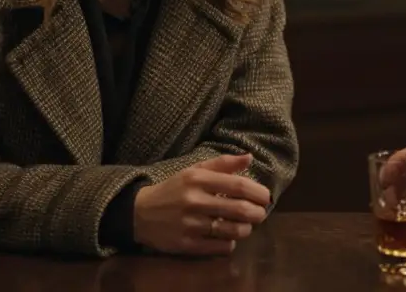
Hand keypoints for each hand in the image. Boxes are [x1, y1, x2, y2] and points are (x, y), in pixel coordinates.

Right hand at [133, 153, 270, 255]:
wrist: (139, 213)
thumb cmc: (173, 190)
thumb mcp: (194, 170)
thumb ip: (222, 164)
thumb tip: (249, 158)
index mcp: (198, 179)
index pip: (238, 185)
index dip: (258, 192)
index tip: (266, 197)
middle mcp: (195, 201)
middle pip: (240, 210)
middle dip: (258, 213)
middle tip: (260, 213)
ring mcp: (191, 224)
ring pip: (233, 230)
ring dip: (246, 229)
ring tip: (245, 225)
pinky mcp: (187, 244)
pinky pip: (220, 247)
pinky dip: (230, 243)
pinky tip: (228, 237)